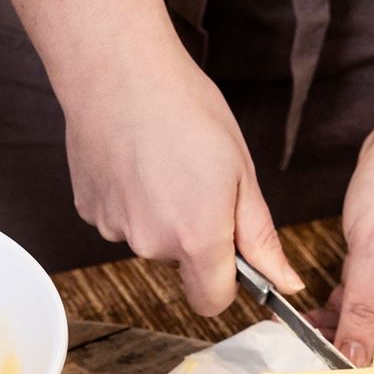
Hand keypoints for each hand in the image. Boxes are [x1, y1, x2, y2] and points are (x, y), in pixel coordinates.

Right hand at [63, 50, 303, 314]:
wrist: (118, 72)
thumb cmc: (185, 109)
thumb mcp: (241, 171)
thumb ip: (260, 236)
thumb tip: (284, 281)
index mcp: (197, 238)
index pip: (212, 301)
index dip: (226, 282)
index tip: (229, 252)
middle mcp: (151, 244)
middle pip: (180, 263)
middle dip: (192, 235)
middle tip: (196, 178)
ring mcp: (114, 229)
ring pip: (148, 238)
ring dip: (158, 214)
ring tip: (161, 161)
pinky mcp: (89, 211)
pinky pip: (120, 219)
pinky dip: (129, 198)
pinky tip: (133, 160)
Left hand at [309, 128, 373, 363]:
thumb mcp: (373, 253)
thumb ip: (362, 310)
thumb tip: (356, 360)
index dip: (354, 370)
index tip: (313, 373)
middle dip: (338, 349)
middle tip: (292, 348)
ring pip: (365, 323)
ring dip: (331, 329)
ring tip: (290, 328)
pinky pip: (361, 300)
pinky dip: (337, 307)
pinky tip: (310, 311)